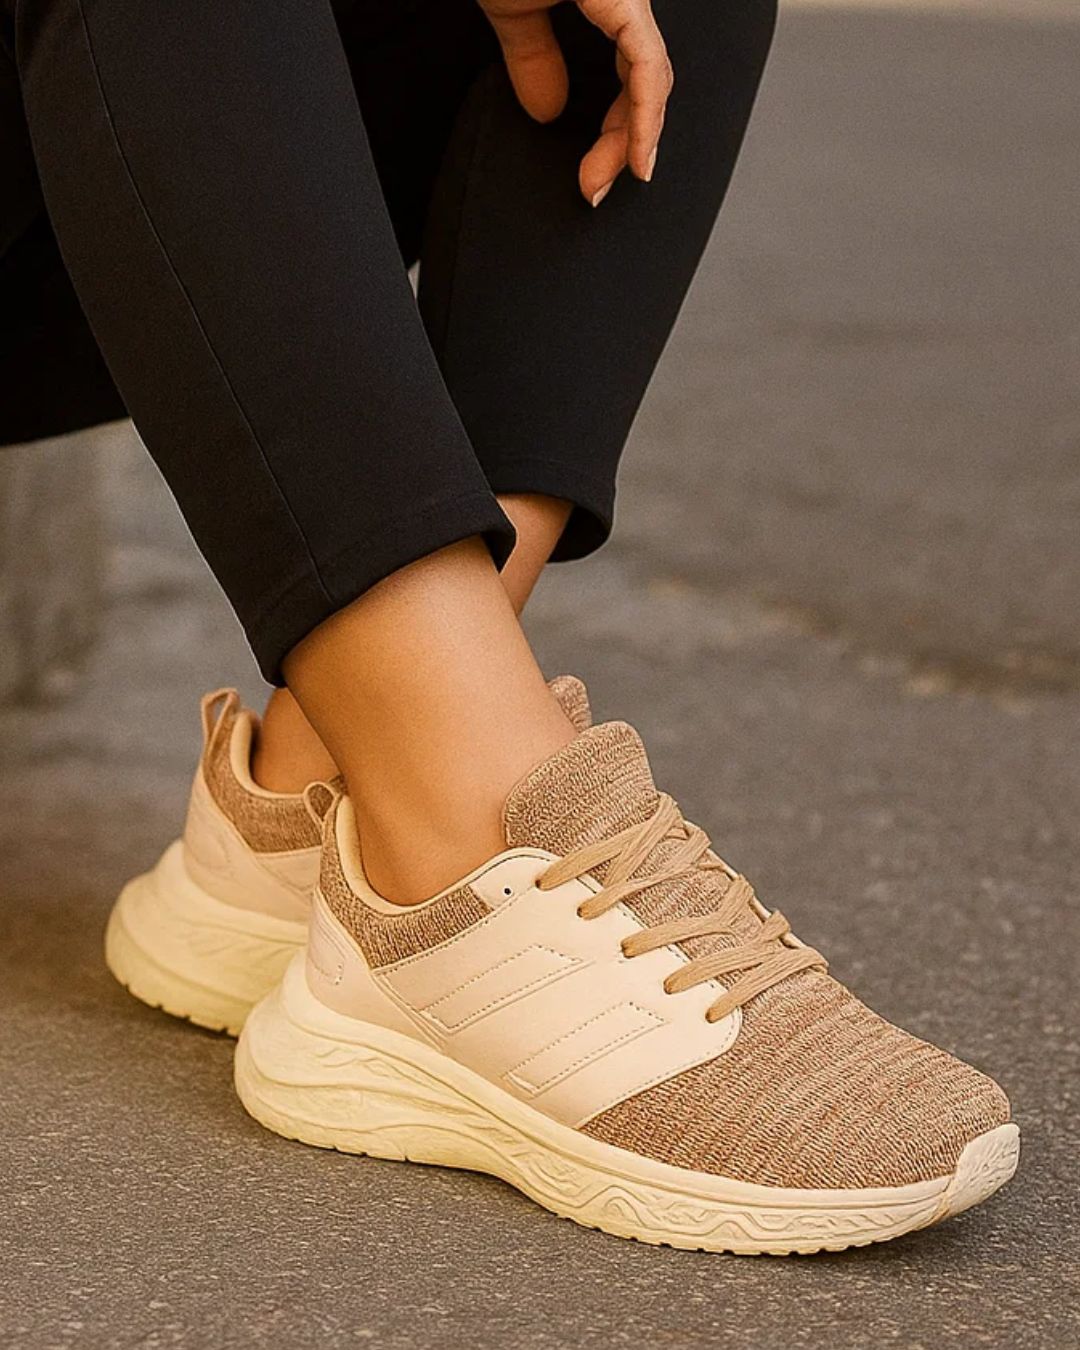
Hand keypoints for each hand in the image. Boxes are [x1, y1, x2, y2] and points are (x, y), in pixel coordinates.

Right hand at [478, 0, 673, 206]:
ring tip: (603, 181)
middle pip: (644, 86)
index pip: (630, 75)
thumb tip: (547, 110)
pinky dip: (644, 116)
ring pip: (650, 81)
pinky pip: (647, 66)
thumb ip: (531, 56)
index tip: (596, 174)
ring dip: (632, 140)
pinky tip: (635, 154)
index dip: (620, 129)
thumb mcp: (510, 10)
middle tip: (595, 187)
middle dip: (622, 145)